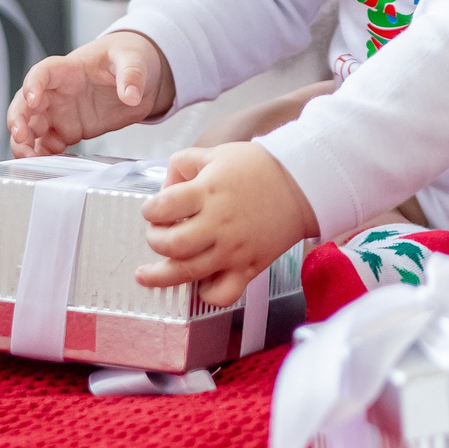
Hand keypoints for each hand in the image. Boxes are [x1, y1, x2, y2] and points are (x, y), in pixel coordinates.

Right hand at [6, 31, 172, 155]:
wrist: (140, 76)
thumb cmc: (127, 58)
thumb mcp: (134, 59)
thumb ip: (131, 75)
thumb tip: (131, 95)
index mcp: (69, 69)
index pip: (43, 73)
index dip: (33, 85)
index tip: (32, 99)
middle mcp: (58, 92)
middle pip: (26, 103)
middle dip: (18, 119)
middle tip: (20, 136)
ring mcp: (61, 113)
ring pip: (32, 127)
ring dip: (25, 142)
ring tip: (29, 158)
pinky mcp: (69, 131)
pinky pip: (48, 144)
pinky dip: (42, 154)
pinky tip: (44, 164)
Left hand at [137, 142, 318, 305]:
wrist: (302, 184)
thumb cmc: (258, 167)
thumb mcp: (216, 153)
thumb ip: (183, 164)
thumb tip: (164, 188)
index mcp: (208, 191)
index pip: (163, 207)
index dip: (150, 209)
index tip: (153, 209)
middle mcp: (218, 223)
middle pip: (170, 244)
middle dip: (154, 240)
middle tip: (157, 234)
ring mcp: (233, 249)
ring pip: (187, 273)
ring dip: (161, 275)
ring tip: (146, 274)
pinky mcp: (248, 268)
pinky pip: (222, 294)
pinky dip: (206, 294)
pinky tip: (199, 283)